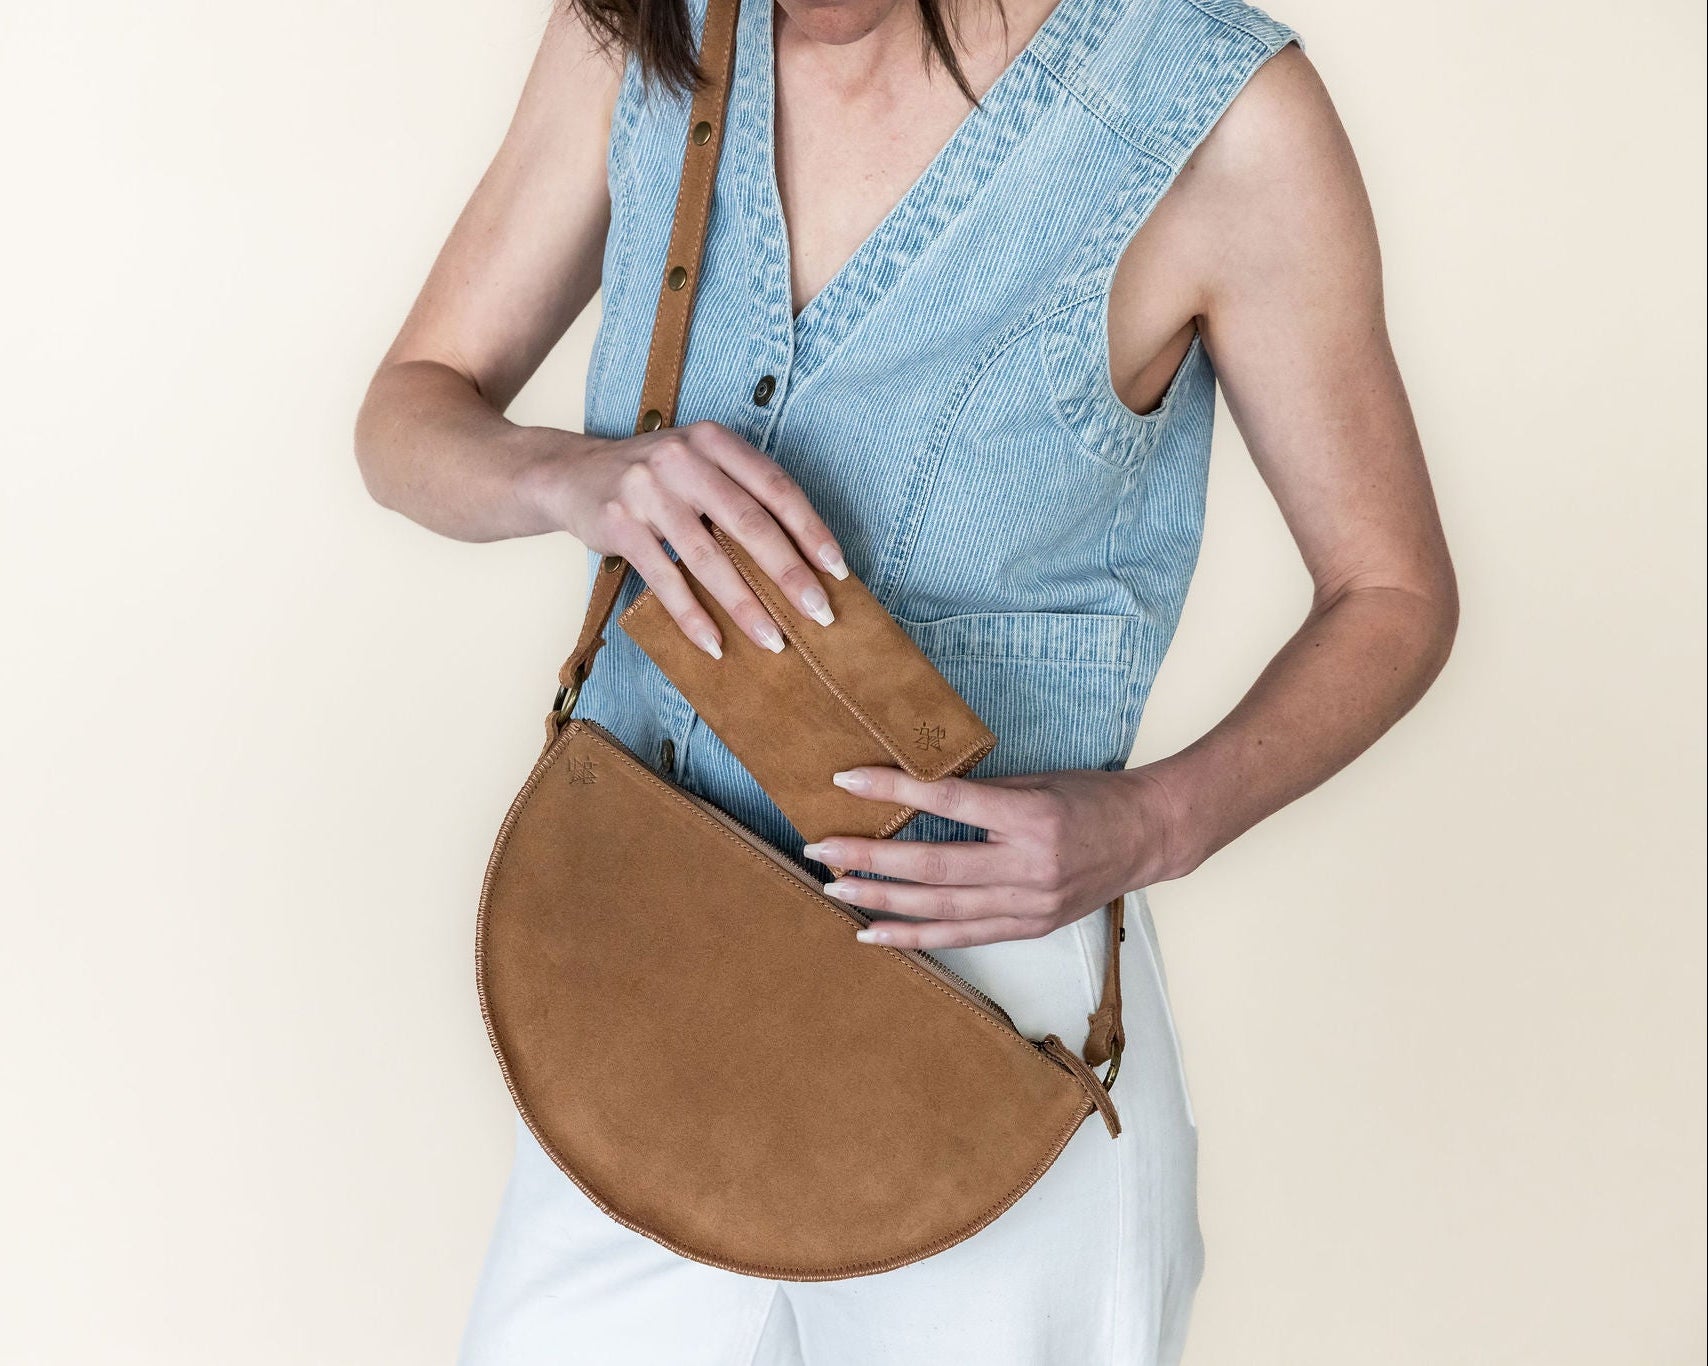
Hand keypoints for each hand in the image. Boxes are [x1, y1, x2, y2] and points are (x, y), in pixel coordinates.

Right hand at [525, 422, 847, 657]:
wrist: (571, 473)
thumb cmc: (654, 479)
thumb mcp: (699, 465)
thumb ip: (741, 494)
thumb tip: (801, 557)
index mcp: (715, 442)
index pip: (776, 488)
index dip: (811, 531)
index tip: (838, 571)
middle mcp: (684, 459)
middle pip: (749, 524)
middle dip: (789, 574)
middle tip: (819, 614)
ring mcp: (649, 490)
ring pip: (709, 557)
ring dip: (745, 606)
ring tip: (773, 641)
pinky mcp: (620, 523)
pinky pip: (665, 579)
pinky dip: (692, 615)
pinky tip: (714, 644)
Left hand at [800, 764, 1187, 948]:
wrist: (1149, 836)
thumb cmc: (1092, 797)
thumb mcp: (1036, 780)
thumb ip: (980, 795)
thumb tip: (913, 795)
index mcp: (1032, 816)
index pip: (948, 801)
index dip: (893, 790)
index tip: (846, 781)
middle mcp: (1030, 866)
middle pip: (934, 866)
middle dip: (870, 859)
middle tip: (822, 849)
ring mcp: (1031, 905)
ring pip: (941, 909)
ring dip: (882, 902)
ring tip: (836, 890)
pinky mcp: (1030, 927)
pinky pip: (962, 936)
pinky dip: (916, 937)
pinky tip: (876, 933)